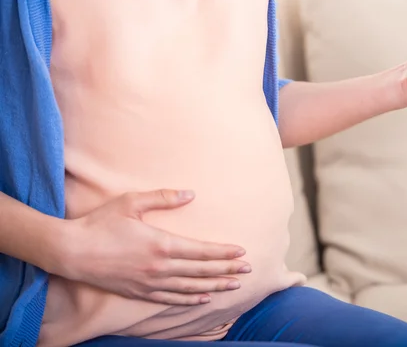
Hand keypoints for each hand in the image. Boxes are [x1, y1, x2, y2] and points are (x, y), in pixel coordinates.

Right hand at [56, 190, 249, 304]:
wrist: (71, 252)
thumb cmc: (101, 223)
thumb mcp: (131, 202)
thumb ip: (163, 198)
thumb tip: (191, 194)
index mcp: (161, 244)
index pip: (202, 251)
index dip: (224, 253)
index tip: (242, 252)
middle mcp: (160, 267)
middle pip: (201, 271)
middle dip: (227, 270)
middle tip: (248, 270)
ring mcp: (150, 282)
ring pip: (191, 287)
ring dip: (214, 286)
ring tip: (233, 285)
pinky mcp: (139, 292)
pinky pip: (171, 298)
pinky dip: (190, 299)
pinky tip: (203, 298)